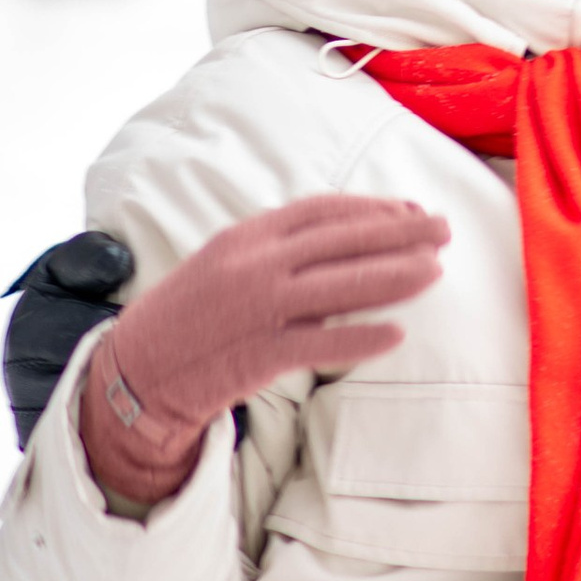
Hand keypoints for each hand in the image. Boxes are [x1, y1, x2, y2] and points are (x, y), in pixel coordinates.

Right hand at [79, 193, 449, 506]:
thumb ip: (275, 246)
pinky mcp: (261, 355)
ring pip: (343, 287)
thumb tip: (337, 237)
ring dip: (395, 277)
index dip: (373, 209)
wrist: (136, 371)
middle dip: (400, 234)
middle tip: (444, 231)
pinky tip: (397, 335)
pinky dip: (362, 338)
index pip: (324, 211)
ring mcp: (260, 309)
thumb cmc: (187, 314)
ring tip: (435, 272)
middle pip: (344, 241)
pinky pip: (323, 343)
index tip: (410, 212)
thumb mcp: (224, 260)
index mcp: (248, 236)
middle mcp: (256, 266)